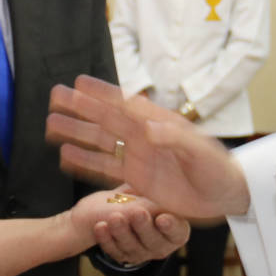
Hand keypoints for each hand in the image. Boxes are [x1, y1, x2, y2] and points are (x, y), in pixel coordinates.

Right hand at [48, 76, 250, 221]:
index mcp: (158, 123)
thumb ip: (175, 138)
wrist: (224, 194)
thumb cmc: (217, 167)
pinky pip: (104, 168)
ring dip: (76, 132)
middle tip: (54, 96)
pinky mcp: (136, 178)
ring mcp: (137, 157)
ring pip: (100, 141)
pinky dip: (84, 162)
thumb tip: (149, 129)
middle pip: (105, 118)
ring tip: (51, 125)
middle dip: (80, 107)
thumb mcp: (200, 150)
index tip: (79, 82)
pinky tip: (65, 156)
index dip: (102, 92)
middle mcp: (143, 136)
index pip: (125, 104)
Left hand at [94, 193, 189, 264]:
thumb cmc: (143, 197)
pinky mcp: (121, 255)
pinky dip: (105, 238)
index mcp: (175, 230)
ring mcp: (140, 253)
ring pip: (131, 246)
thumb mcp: (153, 193)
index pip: (177, 231)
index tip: (162, 218)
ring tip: (114, 217)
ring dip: (122, 231)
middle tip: (136, 212)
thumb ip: (159, 190)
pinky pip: (113, 250)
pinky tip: (100, 226)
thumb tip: (162, 175)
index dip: (170, 226)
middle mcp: (160, 245)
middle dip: (143, 226)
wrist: (115, 207)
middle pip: (153, 241)